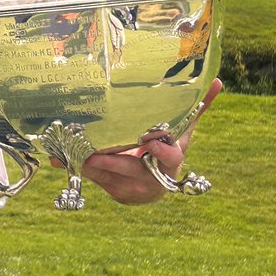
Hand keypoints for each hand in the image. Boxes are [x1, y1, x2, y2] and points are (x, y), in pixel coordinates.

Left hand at [70, 78, 222, 203]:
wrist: (156, 185)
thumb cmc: (167, 150)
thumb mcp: (181, 132)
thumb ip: (195, 109)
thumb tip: (218, 82)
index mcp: (171, 160)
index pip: (170, 157)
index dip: (161, 152)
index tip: (150, 143)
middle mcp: (154, 177)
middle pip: (130, 168)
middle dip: (110, 159)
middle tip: (92, 150)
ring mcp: (134, 188)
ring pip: (107, 175)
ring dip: (87, 162)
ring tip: (68, 148)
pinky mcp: (115, 193)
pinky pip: (93, 180)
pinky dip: (76, 168)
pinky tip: (57, 158)